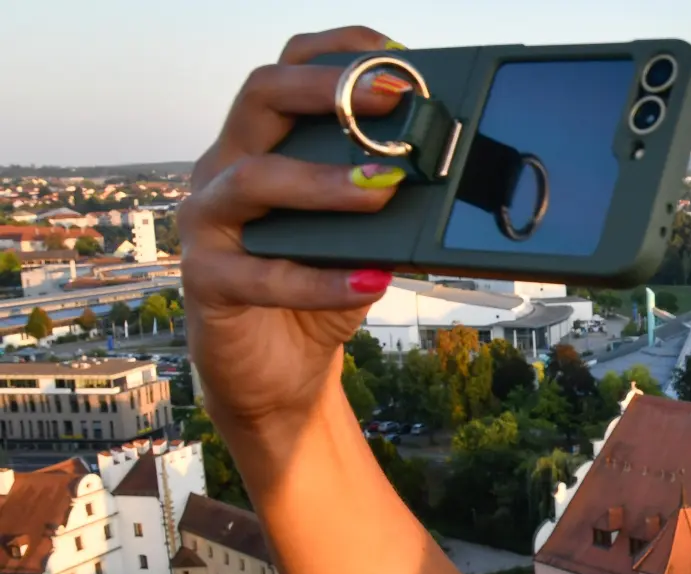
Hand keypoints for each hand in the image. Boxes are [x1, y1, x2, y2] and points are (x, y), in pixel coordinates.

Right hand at [180, 26, 409, 431]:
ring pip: (252, 179)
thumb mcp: (362, 235)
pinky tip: (369, 280)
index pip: (287, 69)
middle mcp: (226, 168)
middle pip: (261, 96)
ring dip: (324, 181)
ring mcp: (209, 222)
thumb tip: (449, 170)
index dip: (338, 53)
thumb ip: (384, 197)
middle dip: (329, 90)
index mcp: (264, 144)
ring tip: (384, 190)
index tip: (398, 57)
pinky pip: (260, 276)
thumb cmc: (320, 287)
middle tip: (394, 103)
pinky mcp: (207, 282)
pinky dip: (320, 280)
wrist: (279, 370)